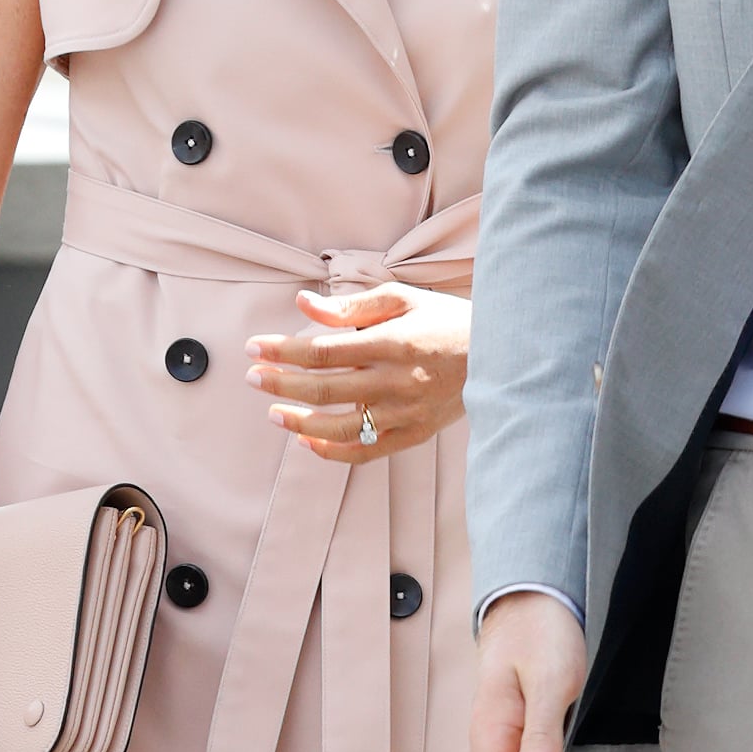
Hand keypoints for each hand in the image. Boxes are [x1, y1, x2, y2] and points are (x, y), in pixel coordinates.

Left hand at [246, 281, 469, 463]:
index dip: (283, 351)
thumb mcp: (402, 300)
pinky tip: (307, 440)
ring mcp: (405, 413)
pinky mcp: (413, 435)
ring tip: (273, 412)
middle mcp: (396, 381)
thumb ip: (351, 305)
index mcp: (392, 342)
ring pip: (339, 426)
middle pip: (323, 389)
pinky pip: (365, 451)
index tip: (255, 348)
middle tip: (252, 377)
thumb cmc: (445, 321)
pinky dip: (331, 450)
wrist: (500, 356)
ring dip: (298, 421)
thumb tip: (303, 305)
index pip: (323, 351)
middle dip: (279, 383)